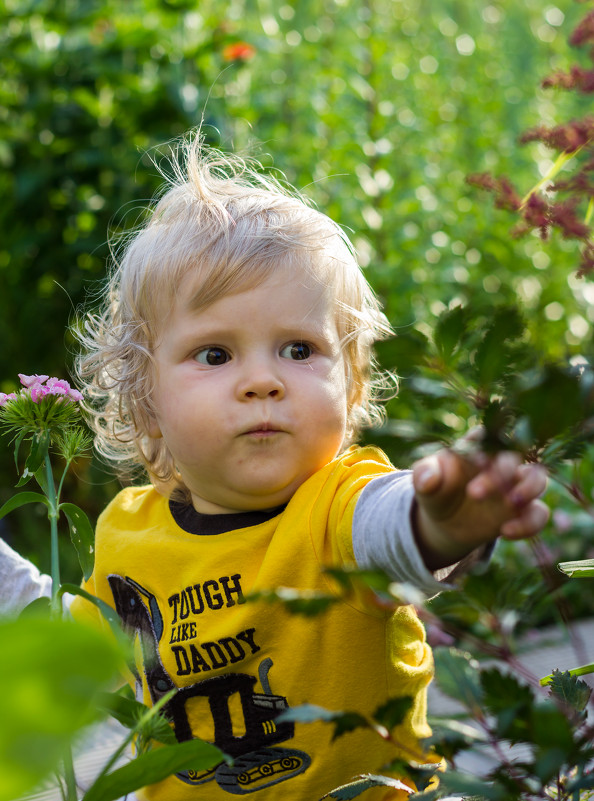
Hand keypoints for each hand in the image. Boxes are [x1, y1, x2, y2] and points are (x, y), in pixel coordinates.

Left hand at [412, 439, 548, 570]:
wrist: (444, 521)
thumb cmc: (436, 490)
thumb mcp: (425, 483)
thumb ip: (425, 475)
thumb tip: (429, 477)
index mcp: (477, 447)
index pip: (488, 435)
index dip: (485, 445)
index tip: (474, 460)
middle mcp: (500, 462)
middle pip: (514, 456)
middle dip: (500, 473)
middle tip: (474, 494)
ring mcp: (514, 486)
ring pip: (539, 479)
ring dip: (529, 489)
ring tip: (510, 504)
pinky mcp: (522, 511)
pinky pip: (539, 514)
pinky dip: (528, 524)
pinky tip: (504, 532)